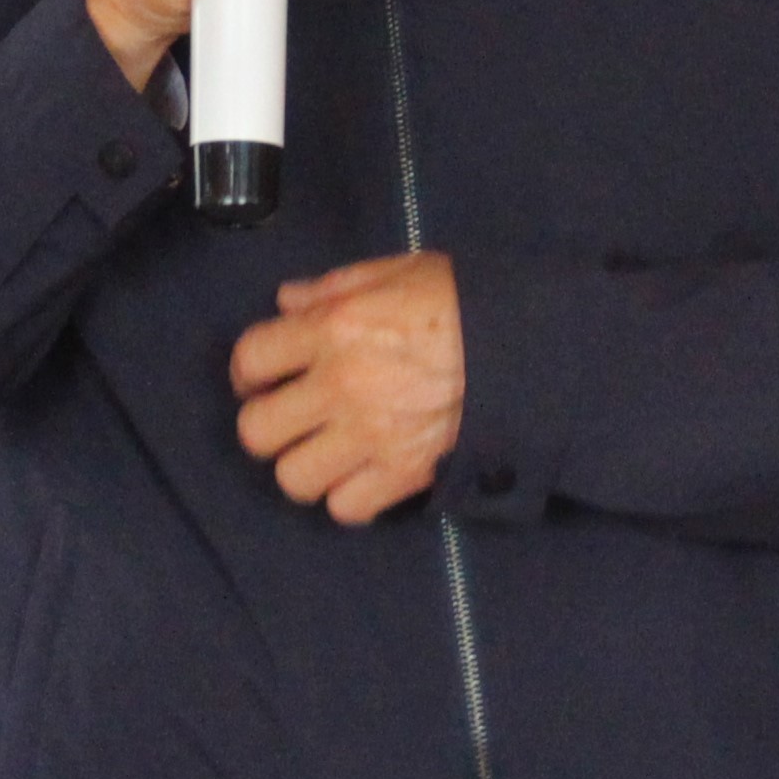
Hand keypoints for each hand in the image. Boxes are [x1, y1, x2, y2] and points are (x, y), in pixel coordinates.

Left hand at [231, 252, 462, 523]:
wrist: (529, 346)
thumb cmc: (464, 301)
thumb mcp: (397, 272)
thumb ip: (333, 287)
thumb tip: (285, 301)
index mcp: (333, 327)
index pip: (249, 359)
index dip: (248, 371)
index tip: (262, 378)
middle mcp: (340, 385)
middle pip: (256, 431)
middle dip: (267, 424)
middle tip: (292, 418)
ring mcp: (370, 435)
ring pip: (294, 477)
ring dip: (305, 466)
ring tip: (327, 451)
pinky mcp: (404, 472)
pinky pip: (346, 507)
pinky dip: (350, 496)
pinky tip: (363, 475)